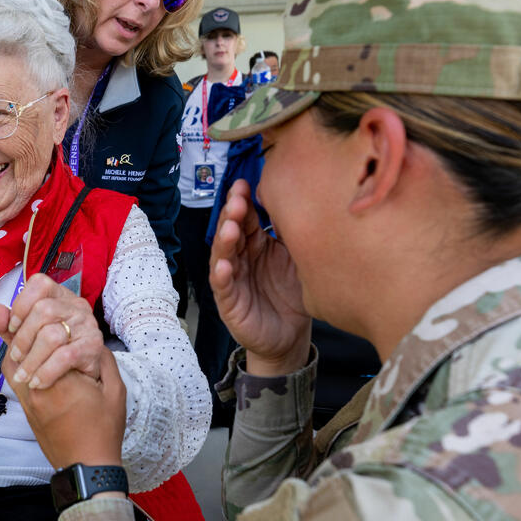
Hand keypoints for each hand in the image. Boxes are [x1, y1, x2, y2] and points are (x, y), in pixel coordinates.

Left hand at [0, 273, 102, 389]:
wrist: (81, 379)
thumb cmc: (52, 352)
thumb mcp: (26, 337)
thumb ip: (8, 324)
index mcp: (58, 296)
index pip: (39, 284)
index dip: (21, 305)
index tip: (11, 327)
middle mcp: (75, 306)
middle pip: (43, 310)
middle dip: (23, 338)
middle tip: (15, 357)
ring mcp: (87, 324)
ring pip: (52, 335)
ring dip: (31, 360)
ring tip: (24, 375)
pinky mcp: (93, 346)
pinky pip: (65, 356)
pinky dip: (46, 372)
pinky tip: (37, 382)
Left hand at [0, 311, 125, 471]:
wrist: (86, 466)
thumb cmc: (104, 429)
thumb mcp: (113, 388)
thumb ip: (100, 356)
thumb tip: (86, 330)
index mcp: (64, 378)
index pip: (42, 332)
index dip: (37, 314)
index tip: (42, 312)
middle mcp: (37, 385)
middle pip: (21, 337)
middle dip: (23, 323)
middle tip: (29, 318)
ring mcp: (25, 397)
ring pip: (11, 354)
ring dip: (18, 340)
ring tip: (30, 334)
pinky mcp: (22, 405)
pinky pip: (12, 371)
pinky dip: (17, 357)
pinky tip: (30, 354)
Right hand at [209, 179, 311, 374]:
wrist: (291, 335)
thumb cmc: (292, 295)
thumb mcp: (297, 259)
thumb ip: (291, 234)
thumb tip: (296, 199)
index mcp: (256, 244)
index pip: (246, 218)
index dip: (243, 201)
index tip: (244, 185)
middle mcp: (241, 258)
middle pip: (231, 231)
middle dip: (232, 215)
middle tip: (238, 201)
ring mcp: (233, 280)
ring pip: (223, 256)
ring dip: (224, 241)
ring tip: (230, 228)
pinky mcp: (230, 304)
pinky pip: (223, 287)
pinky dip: (222, 276)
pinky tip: (225, 266)